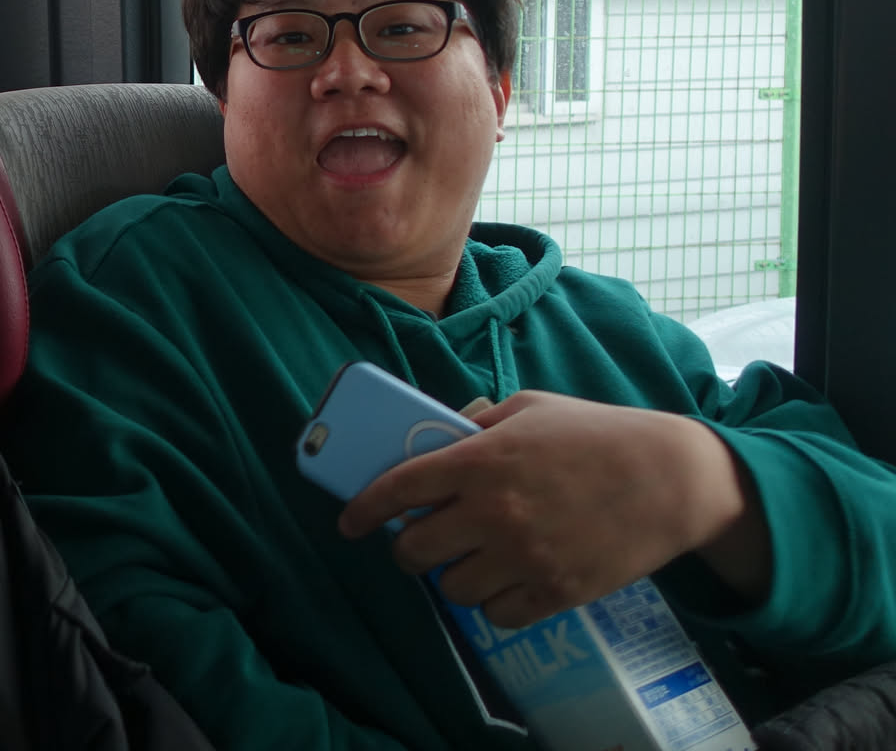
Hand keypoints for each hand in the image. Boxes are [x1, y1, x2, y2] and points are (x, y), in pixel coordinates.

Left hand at [337, 390, 764, 627]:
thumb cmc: (598, 433)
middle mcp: (493, 513)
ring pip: (452, 590)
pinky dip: (493, 603)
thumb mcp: (530, 407)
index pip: (397, 490)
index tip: (349, 523)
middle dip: (408, 548)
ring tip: (469, 560)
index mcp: (480, 461)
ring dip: (452, 577)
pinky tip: (504, 581)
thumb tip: (438, 435)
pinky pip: (497, 615)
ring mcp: (525, 557)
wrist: (673, 479)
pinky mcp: (557, 592)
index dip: (364, 510)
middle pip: (415, 550)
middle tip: (419, 542)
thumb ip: (477, 421)